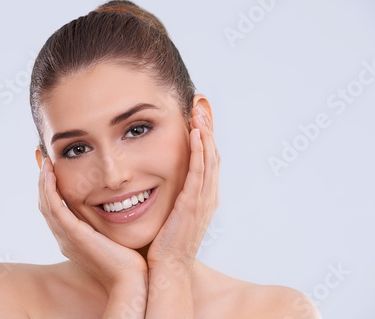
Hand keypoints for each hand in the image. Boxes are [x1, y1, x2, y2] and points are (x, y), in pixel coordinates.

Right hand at [38, 157, 147, 293]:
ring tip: (45, 163)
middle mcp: (64, 238)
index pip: (54, 209)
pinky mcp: (73, 235)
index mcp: (72, 238)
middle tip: (43, 160)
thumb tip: (116, 204)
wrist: (129, 279)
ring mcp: (66, 237)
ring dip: (43, 182)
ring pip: (46, 205)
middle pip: (45, 205)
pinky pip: (55, 209)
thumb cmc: (127, 259)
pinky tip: (50, 175)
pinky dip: (50, 190)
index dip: (51, 188)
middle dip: (43, 182)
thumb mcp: (112, 235)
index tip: (52, 169)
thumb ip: (107, 221)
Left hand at [147, 102, 220, 272]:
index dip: (206, 138)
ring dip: (205, 133)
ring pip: (209, 158)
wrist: (167, 269)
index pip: (208, 160)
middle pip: (213, 154)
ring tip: (199, 111)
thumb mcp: (174, 216)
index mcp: (204, 198)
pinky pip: (198, 171)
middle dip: (208, 129)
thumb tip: (161, 183)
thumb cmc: (166, 245)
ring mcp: (203, 200)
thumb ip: (174, 198)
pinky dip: (199, 150)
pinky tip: (195, 133)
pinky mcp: (192, 204)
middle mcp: (208, 196)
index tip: (198, 117)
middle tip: (201, 106)